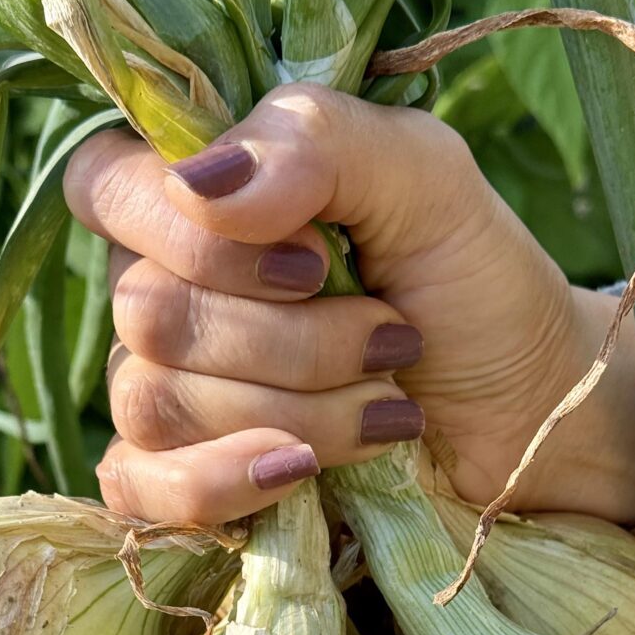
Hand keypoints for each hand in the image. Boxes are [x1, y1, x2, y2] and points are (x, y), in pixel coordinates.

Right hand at [64, 84, 634, 530]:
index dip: (190, 232)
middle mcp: (170, 291)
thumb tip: (201, 185)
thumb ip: (321, 145)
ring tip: (387, 408)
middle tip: (392, 337)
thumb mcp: (428, 182)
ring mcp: (172, 394)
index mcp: (206, 200)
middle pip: (148, 313)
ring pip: (156, 402)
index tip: (315, 256)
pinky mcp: (188, 483)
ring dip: (295, 410)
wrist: (527, 420)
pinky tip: (296, 472)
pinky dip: (216, 484)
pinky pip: (140, 489)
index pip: (106, 187)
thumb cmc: (475, 290)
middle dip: (289, 340)